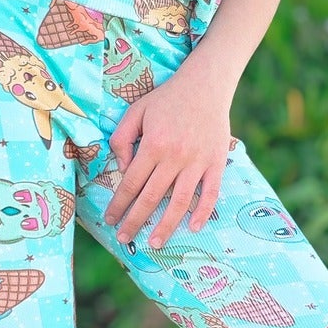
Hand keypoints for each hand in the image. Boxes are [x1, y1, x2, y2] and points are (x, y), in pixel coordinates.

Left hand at [101, 63, 231, 250]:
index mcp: (153, 145)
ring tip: (155, 242)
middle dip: (135, 220)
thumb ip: (122, 139)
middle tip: (125, 238)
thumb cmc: (167, 98)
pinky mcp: (216, 162)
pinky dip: (203, 212)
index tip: (110, 220)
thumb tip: (122, 169)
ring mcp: (198, 162)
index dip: (119, 204)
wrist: (206, 85)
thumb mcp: (135, 111)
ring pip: (180, 202)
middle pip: (152, 197)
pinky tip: (194, 227)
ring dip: (166, 225)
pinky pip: (211, 193)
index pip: (130, 183)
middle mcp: (175, 157)